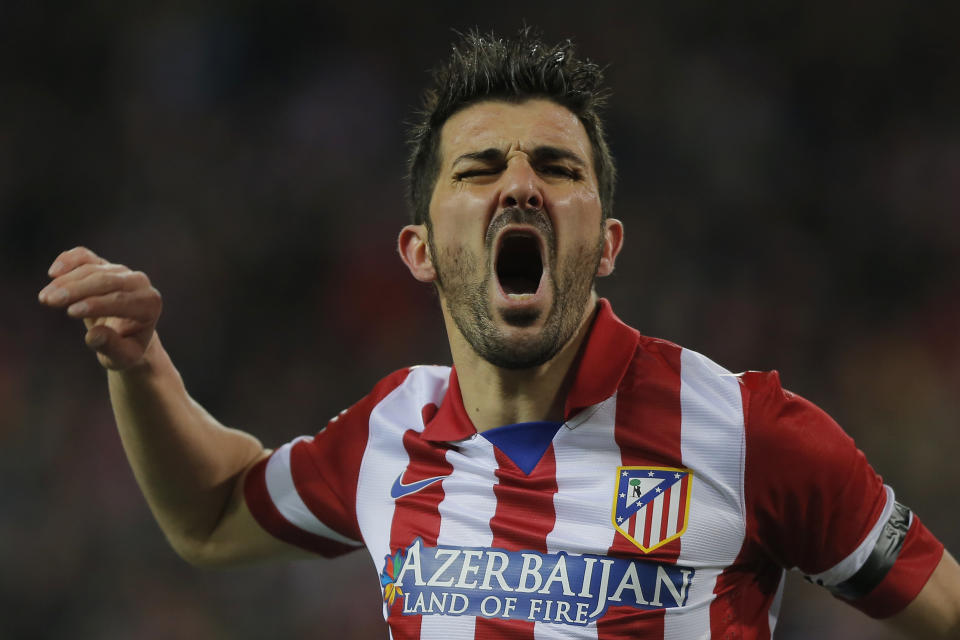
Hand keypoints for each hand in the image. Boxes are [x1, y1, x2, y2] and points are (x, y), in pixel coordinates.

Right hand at [38, 247, 162, 369]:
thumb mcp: (123, 357)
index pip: (122, 301)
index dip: (96, 305)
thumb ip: (111, 347)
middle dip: (76, 290)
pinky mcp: (104, 265)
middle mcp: (140, 283)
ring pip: (92, 270)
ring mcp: (121, 271)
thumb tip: (95, 335)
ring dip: (66, 282)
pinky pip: (86, 257)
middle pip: (106, 281)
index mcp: (149, 305)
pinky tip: (54, 272)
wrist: (128, 334)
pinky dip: (69, 260)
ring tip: (45, 298)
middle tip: (50, 301)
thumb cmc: (126, 347)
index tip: (71, 312)